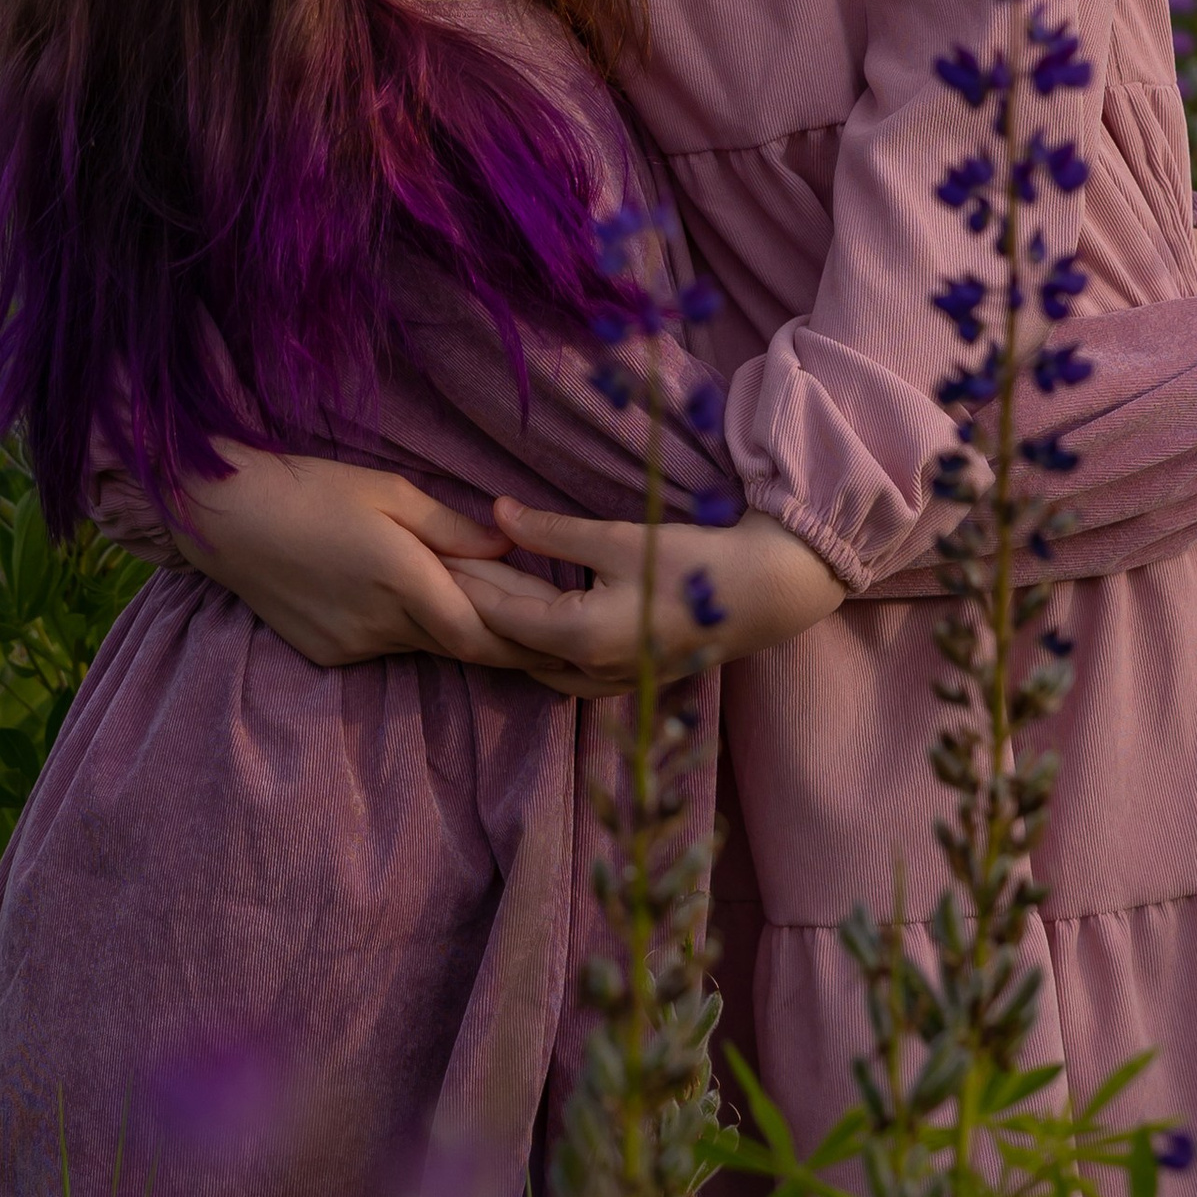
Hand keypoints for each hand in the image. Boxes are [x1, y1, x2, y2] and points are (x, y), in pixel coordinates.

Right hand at [103, 447, 582, 674]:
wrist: (224, 517)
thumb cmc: (311, 488)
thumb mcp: (390, 491)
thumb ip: (453, 528)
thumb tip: (510, 548)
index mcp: (402, 579)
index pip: (481, 635)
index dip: (523, 641)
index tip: (560, 636)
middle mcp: (380, 625)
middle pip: (460, 647)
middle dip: (502, 640)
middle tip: (546, 631)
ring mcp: (351, 645)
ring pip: (424, 648)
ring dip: (457, 633)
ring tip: (494, 612)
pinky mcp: (328, 653)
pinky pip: (388, 649)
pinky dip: (413, 633)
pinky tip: (417, 606)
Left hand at [450, 503, 846, 694]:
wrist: (765, 594)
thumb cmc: (693, 560)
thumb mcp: (617, 538)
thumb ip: (551, 532)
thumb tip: (495, 511)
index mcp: (579, 638)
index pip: (498, 612)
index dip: (463, 581)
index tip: (431, 555)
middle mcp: (587, 673)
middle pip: (511, 640)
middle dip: (475, 603)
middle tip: (438, 569)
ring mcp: (608, 685)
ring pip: (534, 663)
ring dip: (505, 630)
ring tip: (473, 595)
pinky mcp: (626, 682)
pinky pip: (562, 673)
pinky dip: (536, 648)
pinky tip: (526, 627)